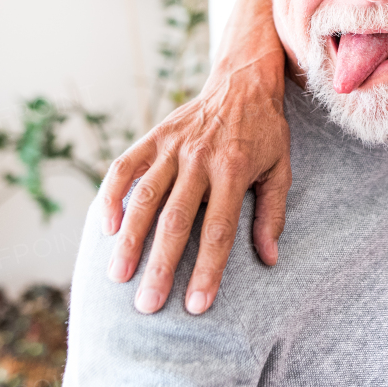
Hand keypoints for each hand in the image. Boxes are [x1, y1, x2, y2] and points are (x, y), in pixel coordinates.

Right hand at [98, 0, 289, 314]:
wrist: (243, 80)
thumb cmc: (266, 132)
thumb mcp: (281, 169)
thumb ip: (272, 214)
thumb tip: (269, 260)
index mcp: (234, 170)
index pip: (218, 230)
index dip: (207, 270)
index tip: (197, 306)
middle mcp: (200, 159)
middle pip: (176, 220)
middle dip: (160, 266)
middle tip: (147, 306)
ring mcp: (172, 146)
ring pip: (144, 197)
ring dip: (129, 239)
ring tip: (118, 276)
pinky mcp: (153, 137)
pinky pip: (125, 167)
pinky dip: (112, 196)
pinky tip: (106, 228)